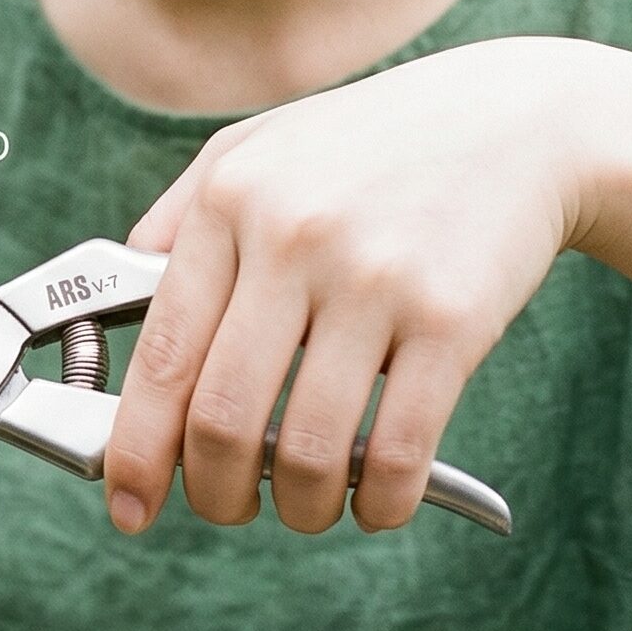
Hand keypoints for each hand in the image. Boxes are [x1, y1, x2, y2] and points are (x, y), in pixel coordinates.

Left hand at [102, 38, 601, 535]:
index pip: (163, 355)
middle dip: (214, 492)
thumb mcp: (252, 150)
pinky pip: (402, 448)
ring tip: (304, 507)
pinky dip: (382, 501)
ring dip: (299, 506)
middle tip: (224, 508)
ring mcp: (373, 279)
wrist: (517, 121)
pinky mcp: (454, 318)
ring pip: (310, 447)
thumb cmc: (366, 148)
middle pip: (223, 416)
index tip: (129, 505)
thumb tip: (114, 309)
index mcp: (228, 203)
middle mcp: (291, 238)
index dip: (137, 449)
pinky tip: (377, 504)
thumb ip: (177, 222)